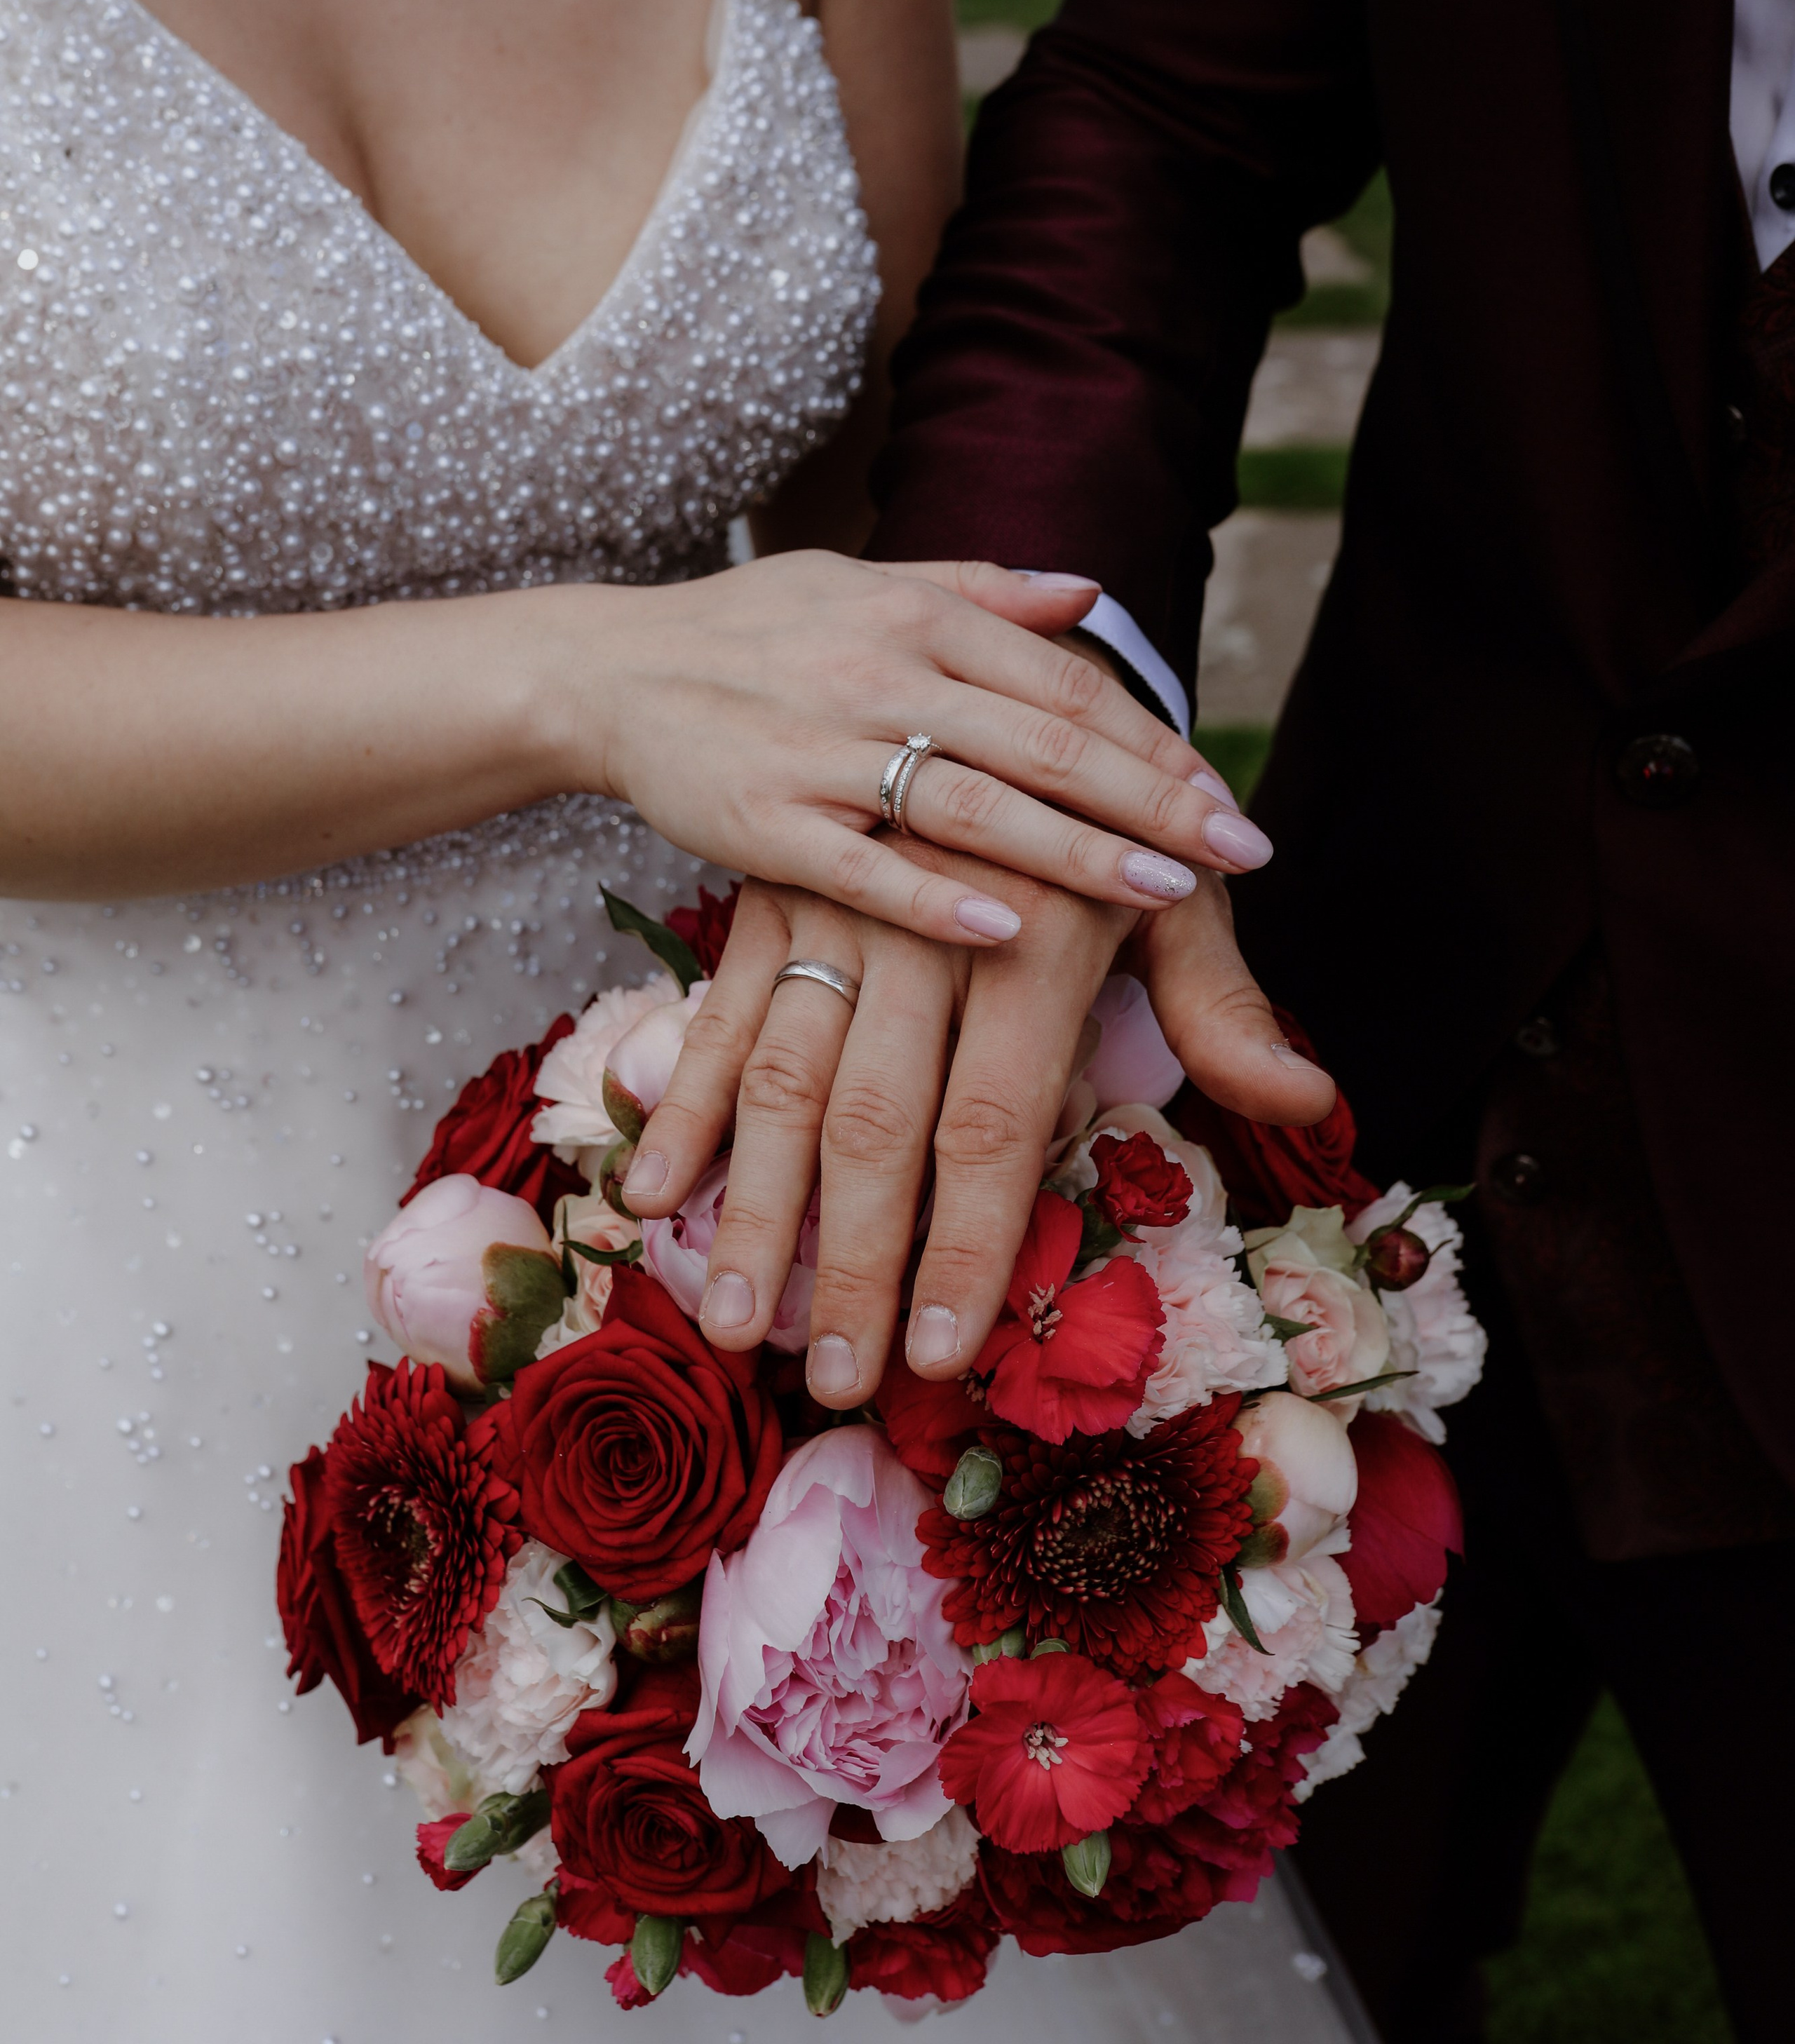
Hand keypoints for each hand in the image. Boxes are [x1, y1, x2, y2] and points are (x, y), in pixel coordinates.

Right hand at [551, 552, 1270, 944]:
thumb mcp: (864, 581)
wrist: (609, 670)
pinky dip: (935, 897)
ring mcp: (819, 750)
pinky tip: (1011, 929)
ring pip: (971, 804)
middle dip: (1153, 801)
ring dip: (1077, 850)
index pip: (1065, 682)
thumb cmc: (752, 630)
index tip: (1224, 795)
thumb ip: (982, 589)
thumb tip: (1092, 593)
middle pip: (1042, 742)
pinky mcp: (763, 821)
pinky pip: (862, 867)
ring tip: (1166, 892)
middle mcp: (879, 673)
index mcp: (916, 615)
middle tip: (1240, 851)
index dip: (1153, 741)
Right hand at [626, 854, 1331, 1404]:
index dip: (964, 1246)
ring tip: (731, 1323)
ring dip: (753, 1210)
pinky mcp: (772, 895)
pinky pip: (718, 1014)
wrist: (1003, 666)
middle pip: (877, 1125)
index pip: (994, 1125)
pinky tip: (651, 1199)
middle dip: (851, 1266)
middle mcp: (928, 927)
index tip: (938, 1358)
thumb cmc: (1106, 811)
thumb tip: (1305, 1097)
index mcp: (1039, 939)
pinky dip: (679, 1107)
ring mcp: (837, 910)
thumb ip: (1221, 1002)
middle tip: (830, 1383)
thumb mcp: (1178, 892)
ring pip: (782, 1079)